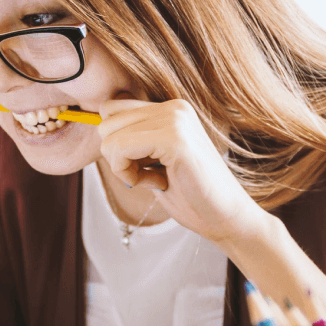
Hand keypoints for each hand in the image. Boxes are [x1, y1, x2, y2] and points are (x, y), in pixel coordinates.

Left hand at [96, 97, 271, 246]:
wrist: (226, 218)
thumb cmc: (191, 195)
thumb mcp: (155, 161)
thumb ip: (133, 141)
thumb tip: (99, 127)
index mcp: (171, 109)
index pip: (112, 109)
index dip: (116, 144)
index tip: (143, 166)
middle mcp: (174, 107)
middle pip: (105, 121)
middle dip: (117, 155)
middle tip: (149, 175)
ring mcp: (175, 119)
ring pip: (109, 136)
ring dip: (123, 167)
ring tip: (156, 179)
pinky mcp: (174, 139)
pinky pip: (119, 149)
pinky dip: (128, 174)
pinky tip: (157, 183)